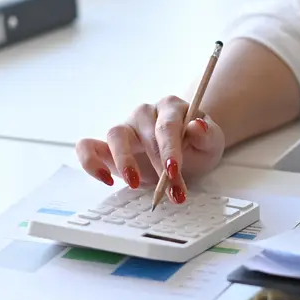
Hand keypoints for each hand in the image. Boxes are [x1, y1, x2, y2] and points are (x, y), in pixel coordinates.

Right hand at [75, 95, 225, 203]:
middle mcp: (144, 113)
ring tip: (134, 184)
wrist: (187, 146)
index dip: (169, 149)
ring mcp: (125, 128)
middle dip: (156, 166)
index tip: (174, 170)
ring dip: (123, 162)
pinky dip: (90, 162)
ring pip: (114, 135)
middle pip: (143, 134)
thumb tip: (197, 125)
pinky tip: (105, 179)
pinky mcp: (108, 146)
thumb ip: (206, 135)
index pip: (167, 126)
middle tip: (169, 192)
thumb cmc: (198, 143)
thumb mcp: (211, 142)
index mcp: (170, 107)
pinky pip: (88, 146)